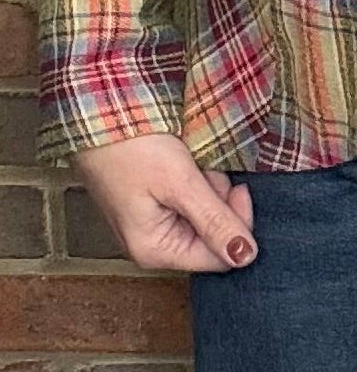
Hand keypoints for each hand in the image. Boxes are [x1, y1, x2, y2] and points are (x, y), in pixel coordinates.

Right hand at [71, 134, 257, 274]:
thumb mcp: (180, 182)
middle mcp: (152, 244)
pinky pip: (188, 199)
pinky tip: (181, 161)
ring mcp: (150, 223)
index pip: (220, 256)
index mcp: (154, 250)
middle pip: (212, 235)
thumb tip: (247, 257)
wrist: (96, 113)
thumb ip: (215, 221)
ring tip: (187, 162)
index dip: (236, 222)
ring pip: (203, 214)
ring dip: (206, 186)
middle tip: (202, 171)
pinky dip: (193, 180)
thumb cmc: (129, 147)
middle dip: (217, 200)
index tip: (237, 187)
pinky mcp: (151, 202)